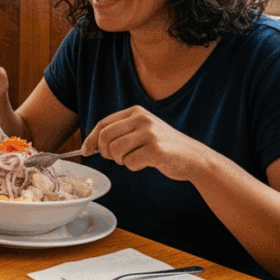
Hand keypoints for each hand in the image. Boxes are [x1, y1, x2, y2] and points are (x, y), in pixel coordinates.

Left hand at [83, 106, 209, 181]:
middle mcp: (141, 119)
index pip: (103, 124)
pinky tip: (147, 163)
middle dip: (105, 152)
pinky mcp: (156, 149)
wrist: (193, 157)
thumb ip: (120, 131)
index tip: (85, 151)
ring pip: (115, 151)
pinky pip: (130, 162)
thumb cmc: (164, 146)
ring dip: (121, 160)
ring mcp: (149, 133)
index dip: (91, 139)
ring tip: (135, 159)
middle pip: (105, 137)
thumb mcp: (143, 129)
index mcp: (135, 112)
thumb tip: (92, 144)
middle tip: (116, 158)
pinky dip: (134, 167)